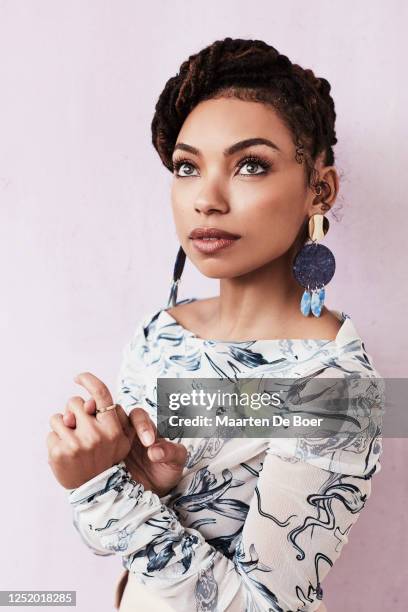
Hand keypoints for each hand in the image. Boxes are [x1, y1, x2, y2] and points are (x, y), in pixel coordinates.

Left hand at [46, 372, 134, 488]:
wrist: (95, 490)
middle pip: (75, 402)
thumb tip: (87, 401)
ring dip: (63, 425)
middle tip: (79, 427)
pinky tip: (65, 452)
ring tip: (72, 440)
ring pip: (59, 417)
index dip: (88, 380)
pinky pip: (51, 433)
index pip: (101, 394)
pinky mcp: (60, 452)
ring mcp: (77, 444)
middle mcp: (96, 435)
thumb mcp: (117, 437)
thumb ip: (106, 415)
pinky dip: (55, 440)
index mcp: (113, 428)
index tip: (78, 377)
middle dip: (74, 411)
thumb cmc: (105, 457)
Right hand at [62, 378, 186, 496]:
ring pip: (95, 421)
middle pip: (111, 412)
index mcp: (143, 428)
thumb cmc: (164, 474)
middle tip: (106, 426)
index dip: (142, 425)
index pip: (138, 416)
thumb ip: (171, 453)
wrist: (147, 495)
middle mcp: (124, 430)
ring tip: (84, 430)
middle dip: (105, 414)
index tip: (148, 443)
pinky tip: (75, 447)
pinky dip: (78, 439)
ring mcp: (108, 440)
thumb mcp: (174, 464)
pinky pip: (86, 439)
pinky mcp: (97, 453)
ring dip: (88, 422)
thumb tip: (155, 451)